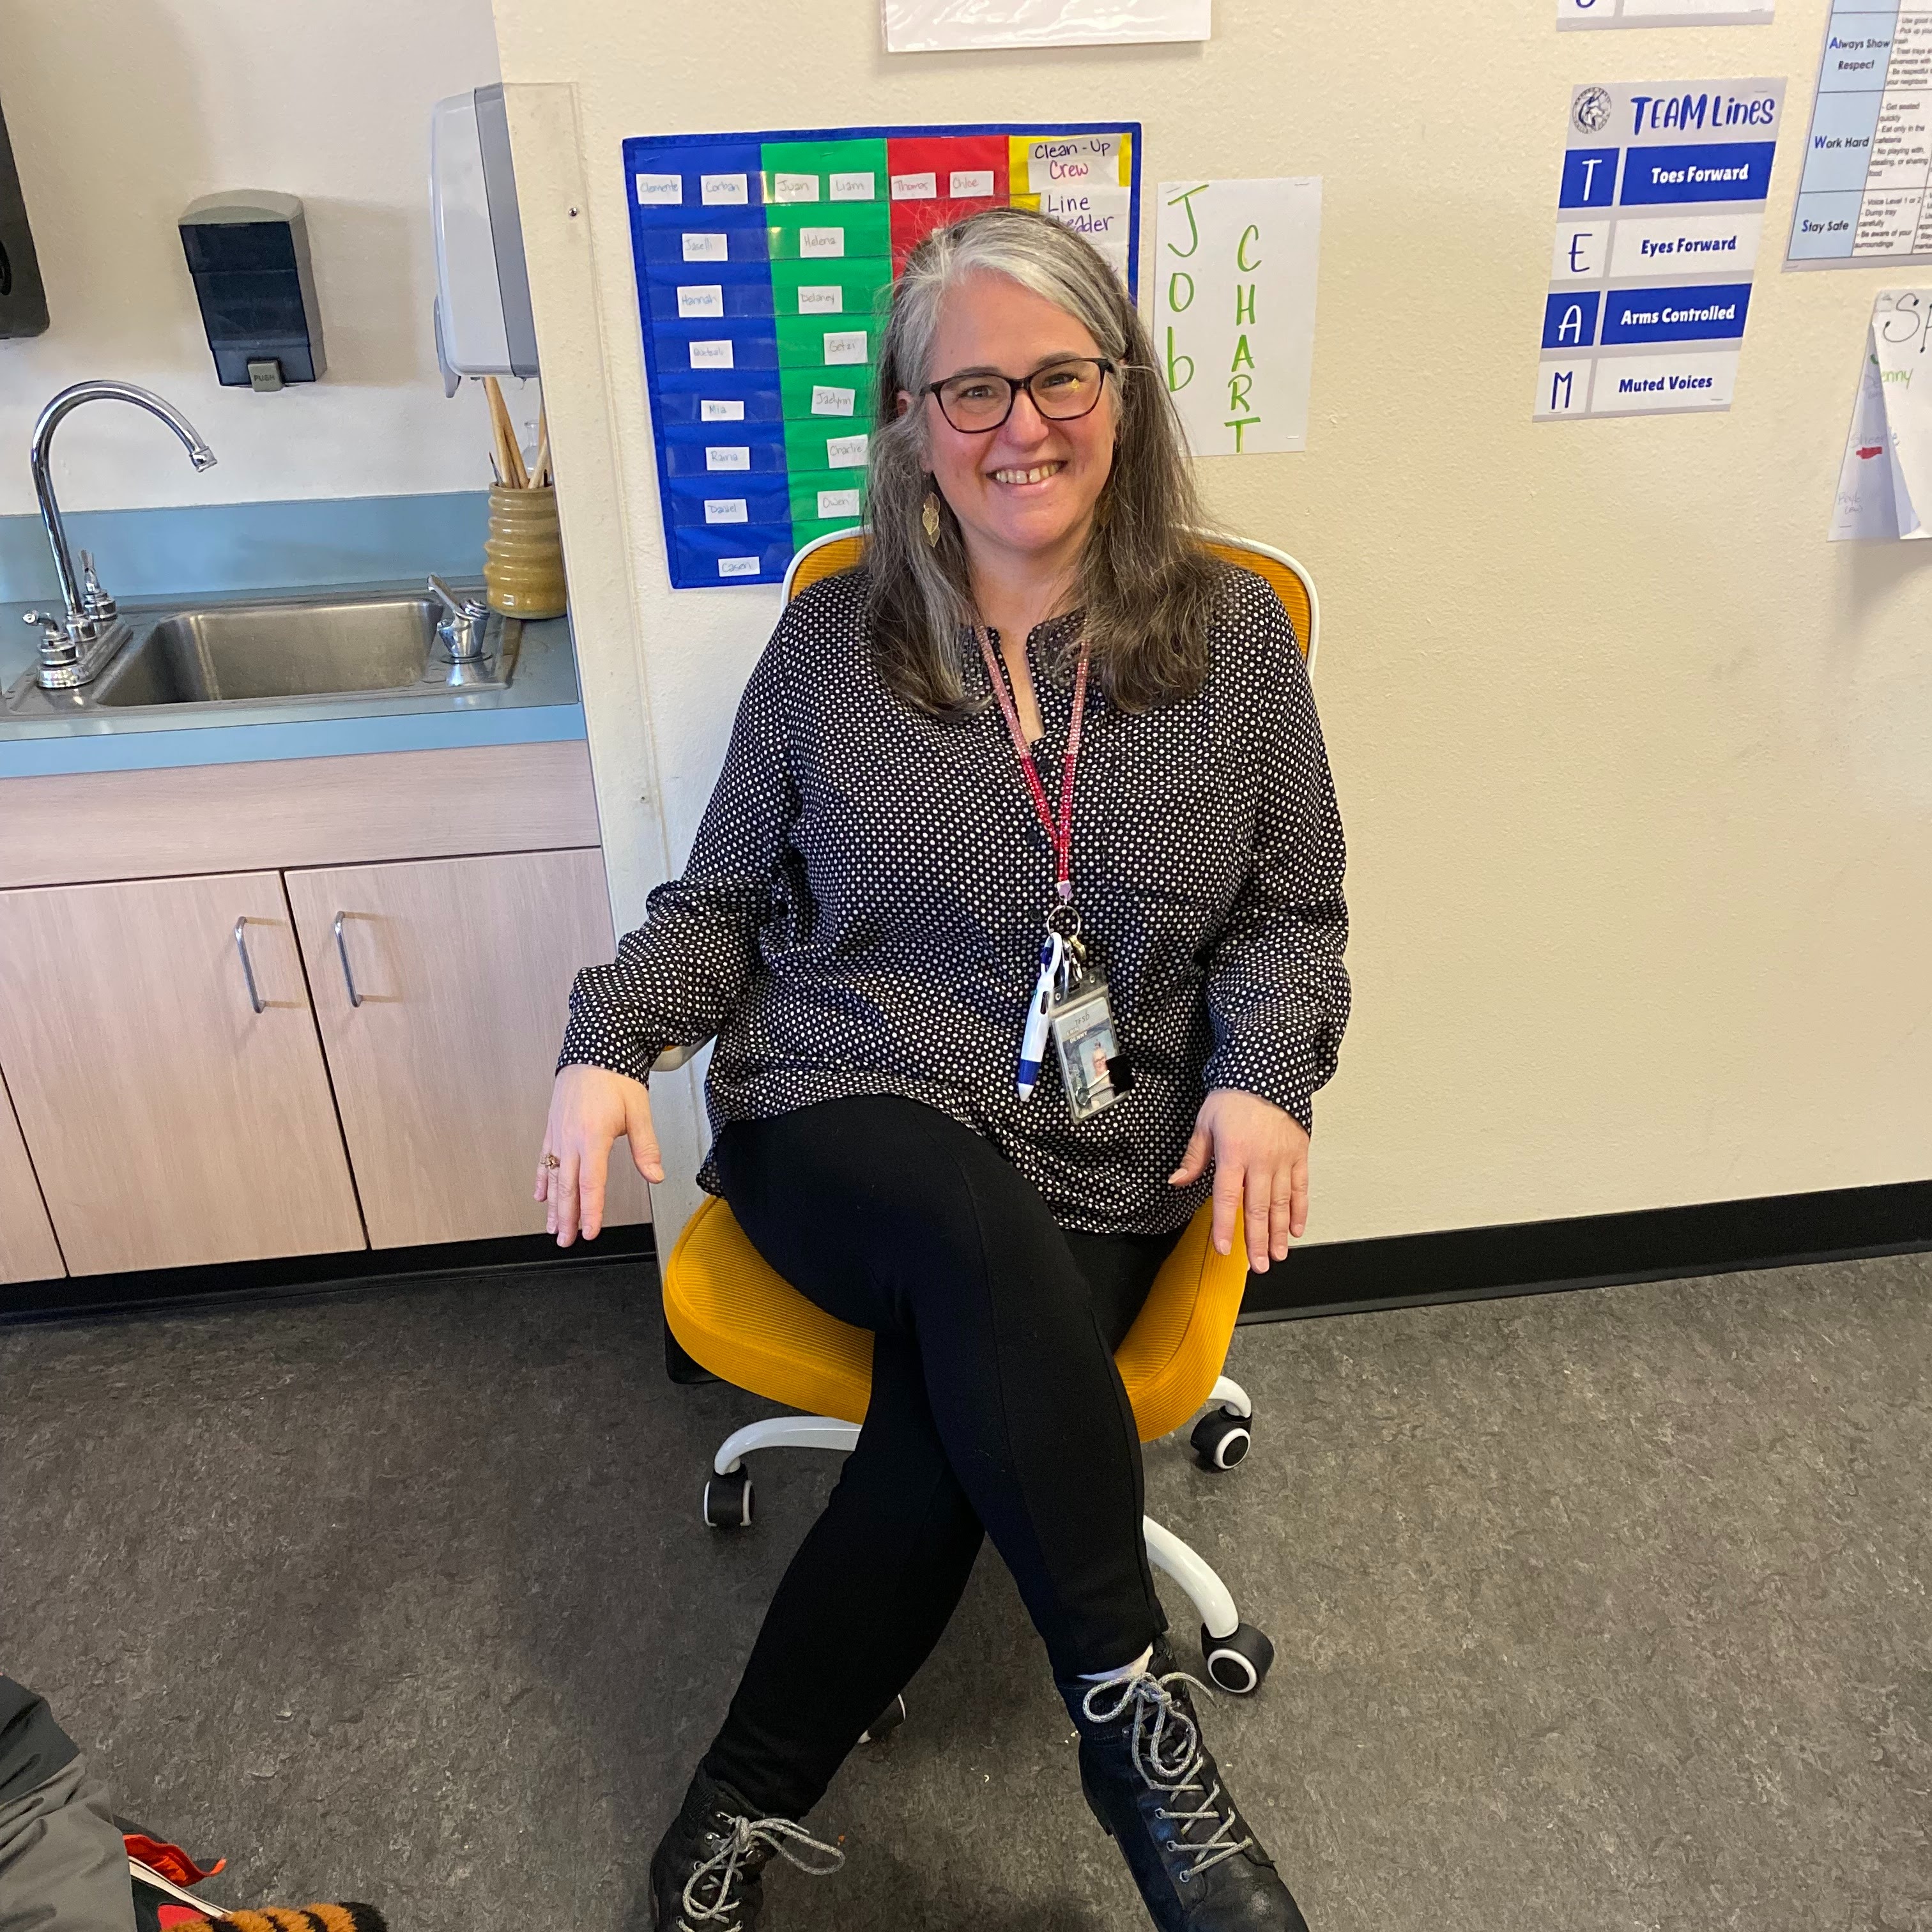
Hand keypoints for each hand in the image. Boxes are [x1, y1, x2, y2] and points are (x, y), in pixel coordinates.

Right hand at [537, 1064, 663, 1245]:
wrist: (594, 1049)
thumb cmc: (615, 1077)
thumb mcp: (638, 1111)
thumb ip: (647, 1147)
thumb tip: (656, 1175)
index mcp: (592, 1136)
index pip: (591, 1183)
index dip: (590, 1211)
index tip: (589, 1231)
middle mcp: (570, 1138)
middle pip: (567, 1187)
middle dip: (566, 1217)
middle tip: (566, 1241)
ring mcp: (558, 1134)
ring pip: (552, 1177)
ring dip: (552, 1205)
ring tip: (552, 1228)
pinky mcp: (553, 1128)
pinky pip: (544, 1159)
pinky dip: (542, 1180)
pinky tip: (540, 1196)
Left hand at [1168, 1088, 1309, 1272]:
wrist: (1266, 1072)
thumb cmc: (1232, 1097)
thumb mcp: (1204, 1123)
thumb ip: (1193, 1158)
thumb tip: (1176, 1182)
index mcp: (1233, 1153)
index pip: (1228, 1198)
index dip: (1226, 1226)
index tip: (1225, 1249)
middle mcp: (1260, 1160)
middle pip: (1258, 1208)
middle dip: (1257, 1240)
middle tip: (1258, 1265)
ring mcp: (1283, 1158)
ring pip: (1281, 1203)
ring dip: (1279, 1233)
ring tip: (1277, 1256)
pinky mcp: (1299, 1153)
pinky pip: (1301, 1187)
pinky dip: (1299, 1210)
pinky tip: (1296, 1230)